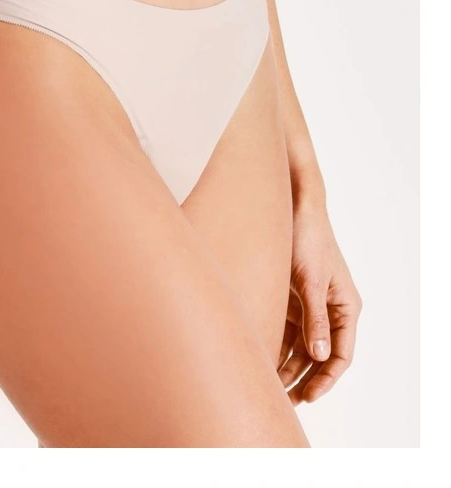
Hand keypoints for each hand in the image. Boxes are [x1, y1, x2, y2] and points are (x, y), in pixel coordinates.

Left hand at [277, 201, 361, 403]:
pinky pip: (286, 329)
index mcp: (345, 306)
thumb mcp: (310, 280)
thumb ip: (315, 319)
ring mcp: (310, 304)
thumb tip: (319, 356)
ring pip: (301, 345)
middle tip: (286, 401)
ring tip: (270, 386)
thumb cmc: (307, 238)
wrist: (289, 206)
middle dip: (304, 378)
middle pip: (320, 354)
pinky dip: (276, 345)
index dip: (326, 378)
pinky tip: (261, 358)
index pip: (341, 353)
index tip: (309, 396)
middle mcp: (330, 309)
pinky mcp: (291, 297)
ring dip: (288, 365)